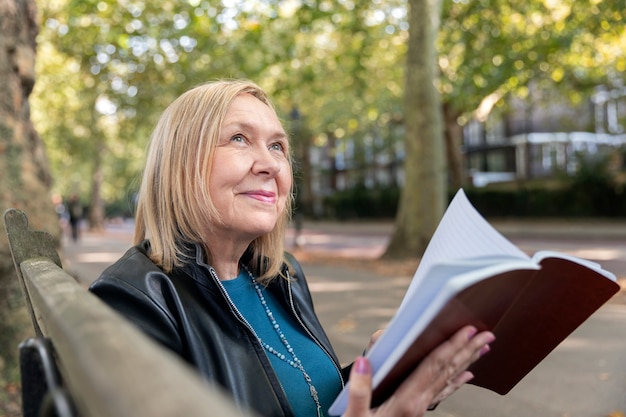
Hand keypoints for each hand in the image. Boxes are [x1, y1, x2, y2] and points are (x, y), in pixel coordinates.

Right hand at [342, 326, 494, 416]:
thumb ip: (358, 391)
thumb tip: (364, 362)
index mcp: (406, 401)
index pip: (433, 367)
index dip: (451, 347)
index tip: (467, 331)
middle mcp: (418, 405)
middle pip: (448, 371)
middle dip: (468, 350)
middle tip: (487, 334)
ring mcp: (420, 410)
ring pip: (449, 381)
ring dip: (466, 362)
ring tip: (483, 348)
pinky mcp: (416, 412)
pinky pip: (442, 393)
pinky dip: (456, 382)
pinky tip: (466, 375)